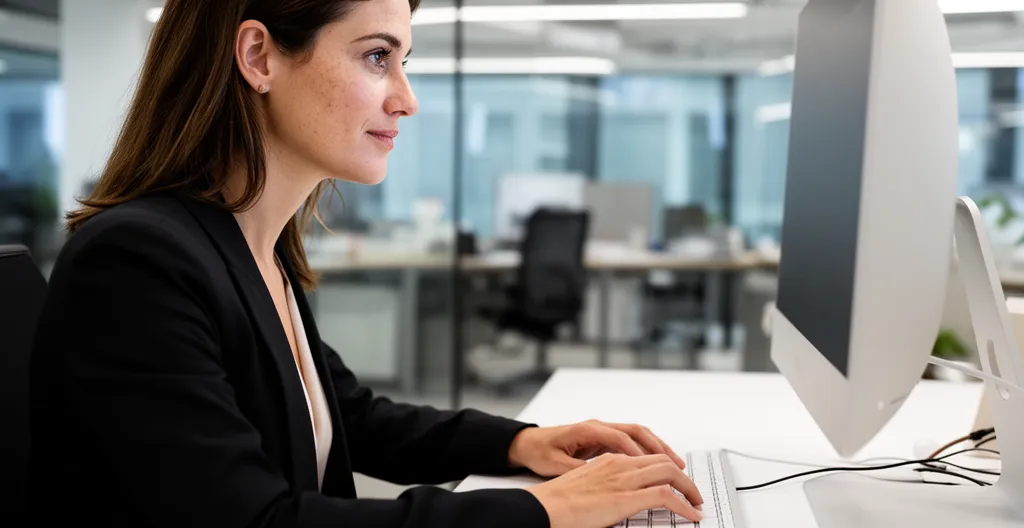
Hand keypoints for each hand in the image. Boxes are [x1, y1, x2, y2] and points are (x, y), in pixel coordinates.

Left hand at [508, 419, 685, 476]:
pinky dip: (647, 451)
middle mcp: (599, 426)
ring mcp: (602, 430)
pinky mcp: (603, 438)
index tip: (657, 469)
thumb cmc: (540, 452)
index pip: (622, 439)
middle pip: (637, 432)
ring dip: (658, 448)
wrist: (528, 443)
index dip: (641, 454)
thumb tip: (601, 475)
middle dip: (660, 448)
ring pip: (638, 435)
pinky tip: (658, 464)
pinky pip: (631, 441)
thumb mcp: (557, 465)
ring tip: (677, 465)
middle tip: (679, 466)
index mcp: (589, 430)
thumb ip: (580, 468)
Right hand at [527, 453, 703, 527]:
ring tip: (697, 503)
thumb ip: (604, 485)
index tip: (676, 482)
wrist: (545, 506)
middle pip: (663, 461)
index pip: (647, 457)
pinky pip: (666, 496)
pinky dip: (684, 505)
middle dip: (684, 477)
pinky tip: (691, 515)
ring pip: (670, 474)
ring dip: (689, 489)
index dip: (667, 468)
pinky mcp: (627, 497)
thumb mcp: (585, 485)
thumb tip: (614, 499)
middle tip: (693, 493)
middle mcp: (620, 464)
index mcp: (610, 460)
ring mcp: (625, 479)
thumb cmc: (557, 501)